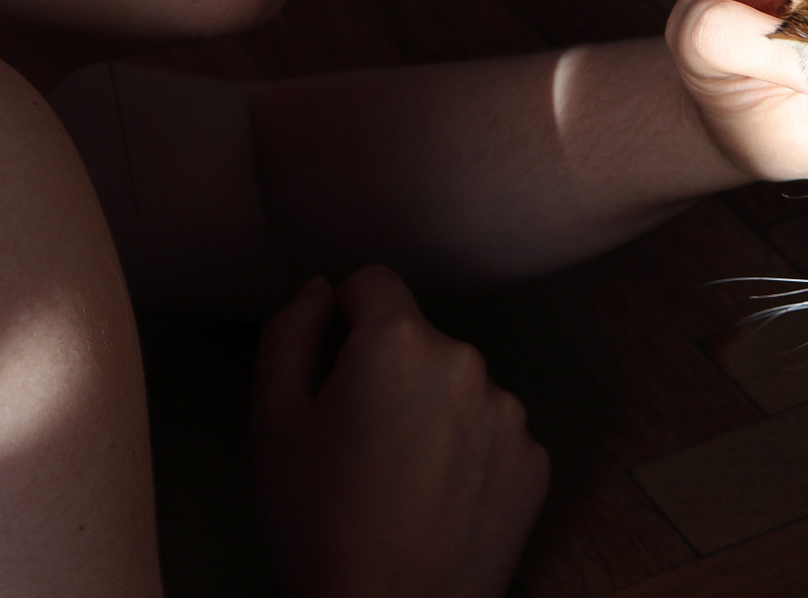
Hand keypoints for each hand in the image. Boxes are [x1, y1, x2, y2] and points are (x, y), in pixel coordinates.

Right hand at [251, 266, 549, 597]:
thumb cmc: (319, 525)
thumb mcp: (272, 423)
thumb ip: (289, 334)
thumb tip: (320, 290)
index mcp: (399, 342)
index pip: (372, 282)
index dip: (342, 318)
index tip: (331, 372)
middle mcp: (466, 361)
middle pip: (416, 340)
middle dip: (386, 373)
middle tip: (355, 444)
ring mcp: (509, 413)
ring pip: (455, 387)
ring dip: (430, 413)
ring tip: (397, 482)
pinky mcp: (534, 460)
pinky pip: (491, 433)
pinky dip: (466, 455)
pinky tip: (435, 502)